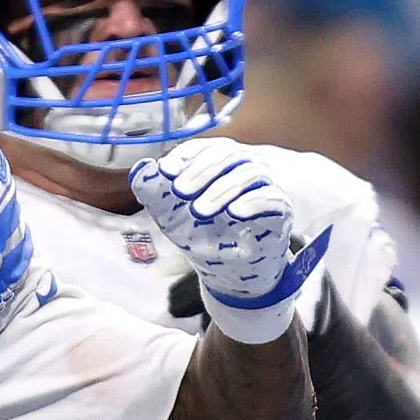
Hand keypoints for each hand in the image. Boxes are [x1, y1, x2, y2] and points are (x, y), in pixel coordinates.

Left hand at [129, 140, 332, 342]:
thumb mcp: (170, 215)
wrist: (230, 272)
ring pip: (247, 173)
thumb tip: (140, 170)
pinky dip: (251, 202)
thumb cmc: (204, 235)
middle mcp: (243, 168)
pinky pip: (269, 196)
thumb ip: (152, 192)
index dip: (185, 155)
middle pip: (226, 155)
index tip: (167, 171)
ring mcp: (264, 186)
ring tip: (199, 211)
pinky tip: (234, 213)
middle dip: (200, 172)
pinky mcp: (280, 208)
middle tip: (180, 191)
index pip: (204, 147)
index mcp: (217, 163)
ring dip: (220, 190)